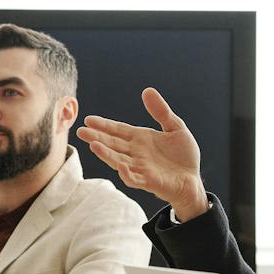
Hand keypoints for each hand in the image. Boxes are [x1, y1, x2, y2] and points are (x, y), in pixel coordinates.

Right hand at [77, 87, 207, 219]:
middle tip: (81, 131)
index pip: (117, 130)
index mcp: (139, 139)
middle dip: (97, 138)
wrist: (193, 180)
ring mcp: (140, 168)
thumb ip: (161, 111)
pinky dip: (127, 174)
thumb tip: (147, 90)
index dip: (103, 125)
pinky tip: (121, 167)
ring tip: (94, 146)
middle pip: (113, 144)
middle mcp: (136, 153)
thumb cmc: (183, 156)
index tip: (88, 119)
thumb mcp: (175, 128)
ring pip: (118, 160)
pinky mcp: (148, 182)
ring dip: (106, 154)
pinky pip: (134, 179)